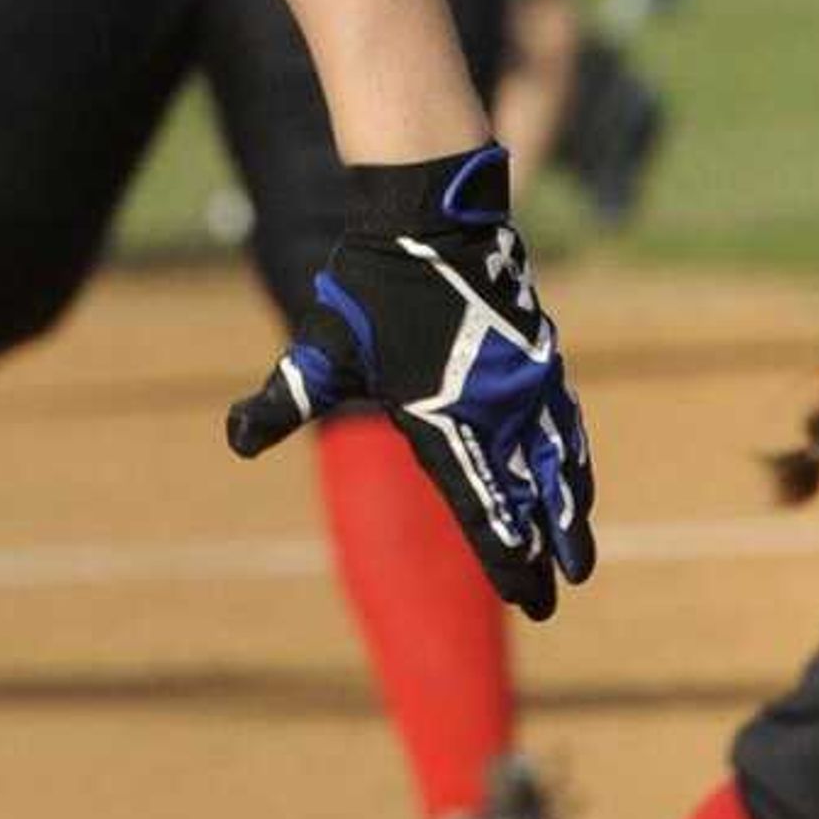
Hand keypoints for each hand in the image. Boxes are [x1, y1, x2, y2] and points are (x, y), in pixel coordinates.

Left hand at [222, 145, 596, 619]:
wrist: (430, 219)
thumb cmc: (372, 289)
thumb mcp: (322, 348)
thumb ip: (286, 398)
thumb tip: (237, 438)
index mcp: (442, 417)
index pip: (481, 503)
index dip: (504, 553)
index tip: (524, 593)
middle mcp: (494, 407)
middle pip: (528, 496)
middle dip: (543, 550)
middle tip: (556, 599)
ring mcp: (525, 383)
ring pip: (558, 462)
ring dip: (571, 512)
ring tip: (581, 557)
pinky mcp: (541, 360)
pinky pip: (566, 423)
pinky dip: (575, 460)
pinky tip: (578, 480)